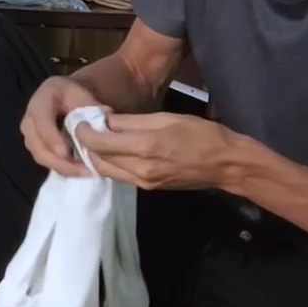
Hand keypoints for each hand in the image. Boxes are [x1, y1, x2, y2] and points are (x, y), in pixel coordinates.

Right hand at [22, 76, 107, 176]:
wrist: (66, 98)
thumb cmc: (76, 96)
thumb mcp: (85, 96)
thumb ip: (93, 107)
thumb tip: (106, 117)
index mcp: (41, 100)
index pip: (41, 120)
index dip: (51, 138)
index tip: (65, 153)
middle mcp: (30, 118)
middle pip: (36, 143)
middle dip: (57, 160)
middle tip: (81, 170)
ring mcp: (30, 134)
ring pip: (39, 155)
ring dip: (60, 167)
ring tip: (84, 172)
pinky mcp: (35, 146)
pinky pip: (45, 160)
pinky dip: (61, 168)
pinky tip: (78, 171)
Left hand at [71, 112, 240, 190]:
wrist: (227, 165)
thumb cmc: (201, 134)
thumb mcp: (166, 118)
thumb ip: (132, 122)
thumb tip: (105, 121)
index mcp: (144, 147)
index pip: (98, 143)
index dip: (83, 132)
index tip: (80, 121)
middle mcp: (139, 169)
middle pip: (98, 159)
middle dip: (87, 145)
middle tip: (86, 129)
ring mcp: (144, 182)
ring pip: (106, 171)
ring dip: (97, 156)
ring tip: (98, 139)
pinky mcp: (149, 188)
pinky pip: (121, 176)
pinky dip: (112, 164)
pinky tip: (115, 152)